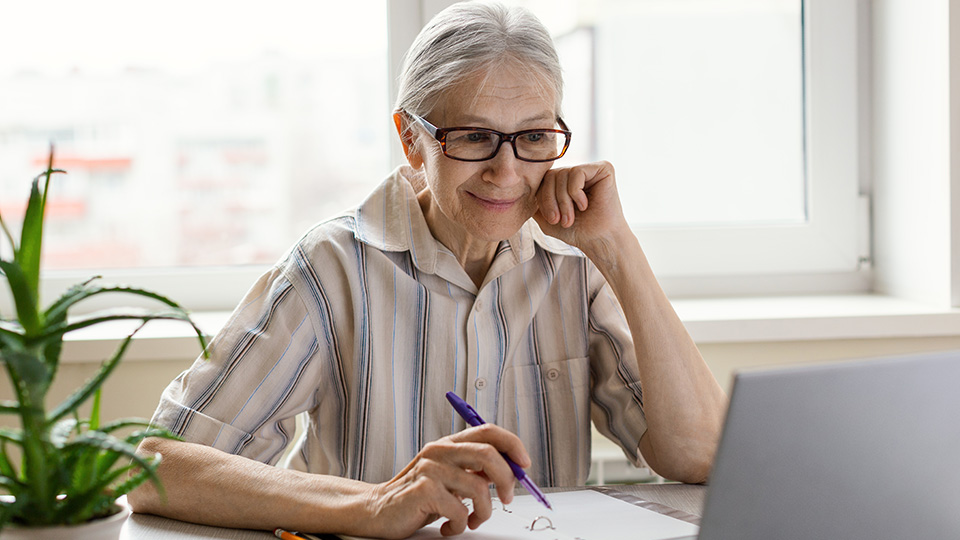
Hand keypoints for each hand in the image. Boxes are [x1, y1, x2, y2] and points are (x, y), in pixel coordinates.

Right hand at [359, 424, 530, 538]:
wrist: (378, 510)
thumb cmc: (418, 496)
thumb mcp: (450, 477)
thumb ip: (475, 470)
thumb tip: (511, 472)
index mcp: (449, 444)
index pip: (488, 431)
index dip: (513, 445)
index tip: (525, 465)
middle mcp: (440, 450)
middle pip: (488, 454)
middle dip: (507, 480)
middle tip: (507, 498)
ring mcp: (430, 469)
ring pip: (479, 487)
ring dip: (483, 512)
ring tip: (471, 521)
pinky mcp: (422, 490)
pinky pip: (459, 511)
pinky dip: (461, 525)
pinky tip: (449, 527)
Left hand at [534, 161, 628, 251]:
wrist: (598, 241)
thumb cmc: (576, 231)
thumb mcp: (546, 218)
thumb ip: (534, 203)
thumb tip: (520, 190)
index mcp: (565, 181)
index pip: (544, 178)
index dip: (543, 199)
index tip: (552, 219)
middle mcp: (577, 172)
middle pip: (552, 175)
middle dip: (552, 201)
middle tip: (561, 220)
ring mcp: (590, 169)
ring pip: (563, 174)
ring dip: (564, 201)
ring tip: (571, 217)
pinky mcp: (603, 168)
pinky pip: (577, 172)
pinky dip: (576, 193)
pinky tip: (585, 205)